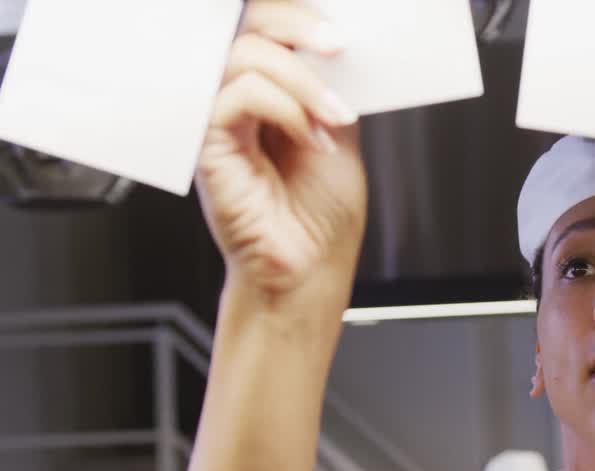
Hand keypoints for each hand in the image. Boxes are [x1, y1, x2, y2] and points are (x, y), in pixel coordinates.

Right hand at [196, 0, 367, 304]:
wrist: (311, 274)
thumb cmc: (321, 221)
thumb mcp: (339, 136)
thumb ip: (330, 89)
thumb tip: (337, 45)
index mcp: (264, 97)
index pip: (262, 32)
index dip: (294, 16)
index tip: (338, 30)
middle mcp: (234, 105)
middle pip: (245, 31)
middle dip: (294, 25)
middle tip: (336, 45)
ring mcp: (218, 125)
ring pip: (242, 59)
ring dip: (301, 81)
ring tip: (335, 116)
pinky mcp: (208, 149)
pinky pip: (236, 98)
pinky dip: (283, 109)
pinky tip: (310, 139)